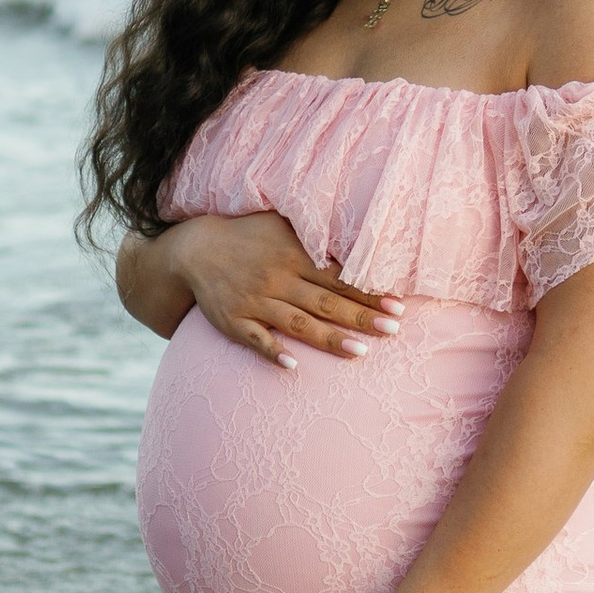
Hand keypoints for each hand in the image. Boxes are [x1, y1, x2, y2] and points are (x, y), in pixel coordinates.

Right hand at [166, 212, 404, 368]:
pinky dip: (273, 352)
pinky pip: (255, 339)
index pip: (339, 278)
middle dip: (361, 318)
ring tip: (360, 353)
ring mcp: (255, 301)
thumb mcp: (281, 225)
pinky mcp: (234, 321)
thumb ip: (315, 236)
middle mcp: (277, 278)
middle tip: (393, 330)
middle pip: (326, 302)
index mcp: (294, 254)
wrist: (195, 249)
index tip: (397, 306)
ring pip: (298, 323)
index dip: (369, 292)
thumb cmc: (249, 237)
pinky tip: (293, 367)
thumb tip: (357, 241)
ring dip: (329, 339)